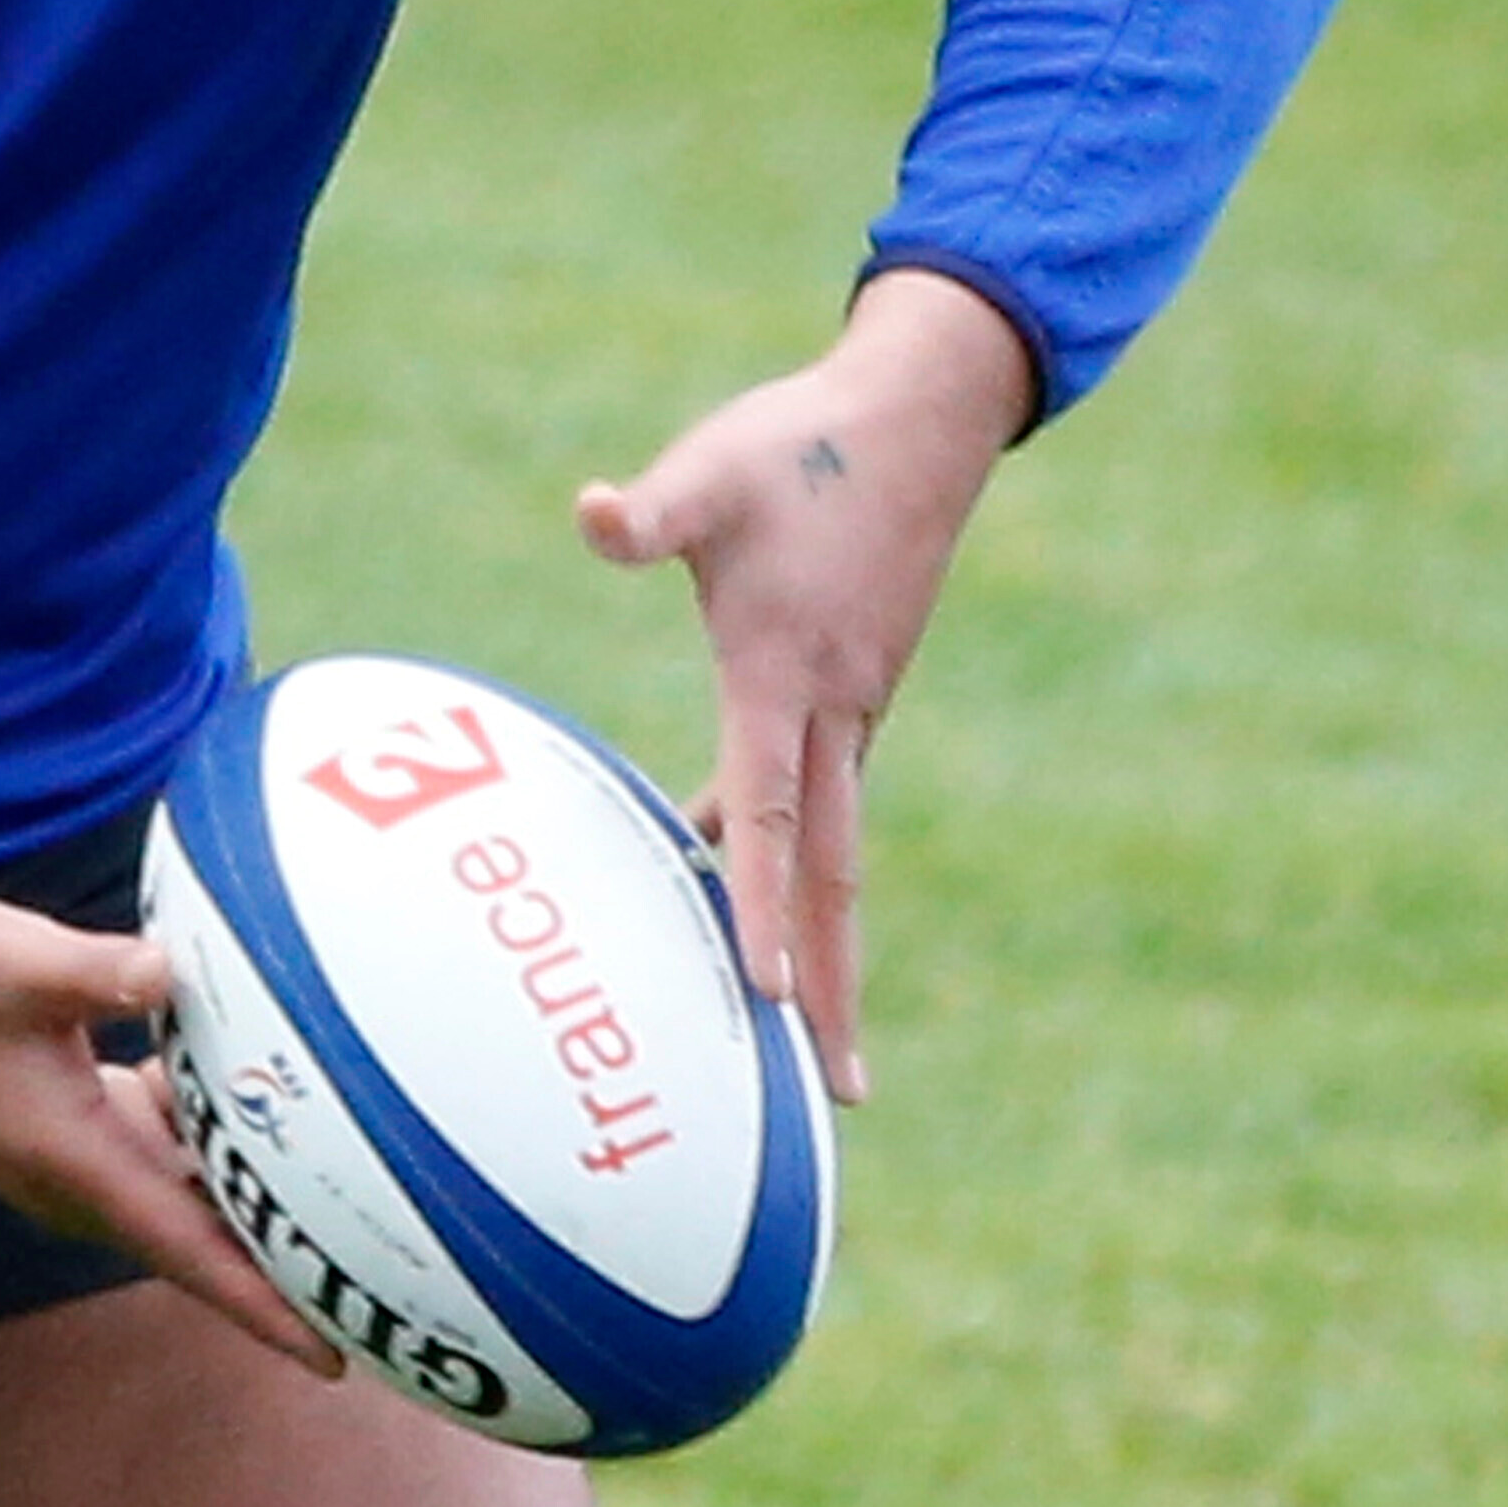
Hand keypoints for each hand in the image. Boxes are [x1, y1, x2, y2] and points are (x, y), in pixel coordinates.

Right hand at [0, 865, 342, 1376]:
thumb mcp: (17, 964)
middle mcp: (77, 1178)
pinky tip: (251, 1089)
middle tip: (379, 1283)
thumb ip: (102, 971)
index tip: (335, 1359)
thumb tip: (177, 967)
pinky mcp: (64, 1116)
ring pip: (180, 1191)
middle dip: (281, 1268)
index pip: (188, 1256)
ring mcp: (69, 1152)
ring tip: (342, 1197)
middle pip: (200, 1241)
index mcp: (74, 1163)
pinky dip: (205, 1134)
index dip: (263, 1309)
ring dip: (247, 1196)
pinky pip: (155, 1144)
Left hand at [571, 267, 1032, 1105]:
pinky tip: (740, 866)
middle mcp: (836, 710)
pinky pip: (825, 794)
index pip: (772, 816)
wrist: (918, 411)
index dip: (763, 907)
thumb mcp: (710, 471)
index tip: (767, 1001)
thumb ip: (647, 511)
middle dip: (831, 987)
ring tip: (806, 1030)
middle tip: (837, 1095)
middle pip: (831, 874)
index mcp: (791, 676)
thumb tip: (589, 514)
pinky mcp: (858, 685)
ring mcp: (856, 703)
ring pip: (835, 842)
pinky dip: (802, 854)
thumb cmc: (801, 442)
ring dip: (823, 934)